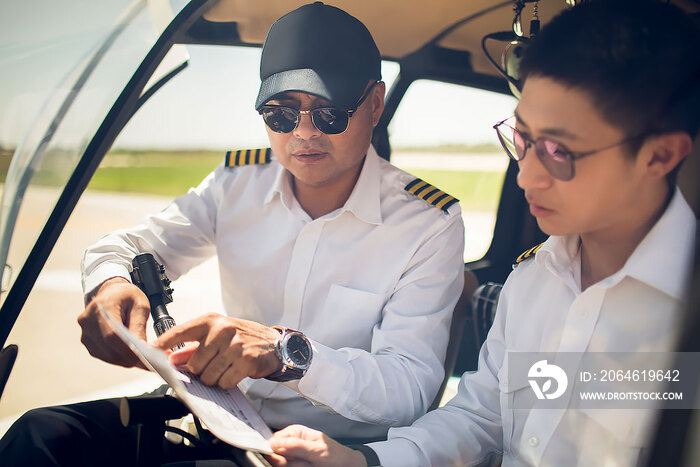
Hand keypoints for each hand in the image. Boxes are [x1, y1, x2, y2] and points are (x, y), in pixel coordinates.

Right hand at [78, 277, 149, 367]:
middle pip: (109, 349)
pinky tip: (129, 355)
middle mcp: (88, 320)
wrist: (111, 291)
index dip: (128, 351)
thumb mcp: (140, 305)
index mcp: (101, 307)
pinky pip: (103, 355)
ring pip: (106, 355)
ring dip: (125, 360)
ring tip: (142, 358)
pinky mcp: (87, 340)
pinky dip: (118, 357)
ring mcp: (85, 332)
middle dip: (130, 358)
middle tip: (148, 363)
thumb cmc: (127, 296)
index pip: (113, 336)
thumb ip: (139, 326)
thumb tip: (142, 349)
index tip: (145, 359)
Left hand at [154, 313, 281, 388]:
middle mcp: (221, 330)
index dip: (162, 345)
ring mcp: (234, 345)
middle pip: (194, 364)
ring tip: (224, 369)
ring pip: (208, 376)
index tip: (148, 353)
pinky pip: (224, 382)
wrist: (273, 343)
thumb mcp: (216, 335)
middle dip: (200, 371)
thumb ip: (192, 347)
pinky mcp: (245, 360)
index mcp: (210, 321)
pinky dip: (227, 383)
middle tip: (212, 366)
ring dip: (214, 379)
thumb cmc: (241, 337)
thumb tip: (171, 359)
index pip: (179, 332)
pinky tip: (234, 373)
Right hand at [268, 425, 366, 466]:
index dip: (275, 452)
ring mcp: (293, 456)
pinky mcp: (295, 465)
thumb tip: (274, 443)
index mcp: (294, 432)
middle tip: (304, 462)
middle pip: (276, 456)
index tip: (284, 460)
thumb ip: (295, 446)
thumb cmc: (334, 455)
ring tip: (309, 465)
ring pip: (283, 466)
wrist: (345, 466)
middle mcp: (291, 444)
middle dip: (289, 462)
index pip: (273, 441)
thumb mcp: (316, 449)